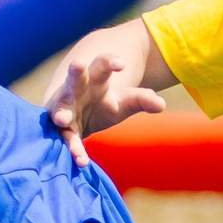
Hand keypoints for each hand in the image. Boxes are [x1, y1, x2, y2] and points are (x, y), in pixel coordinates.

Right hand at [45, 43, 166, 169]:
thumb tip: (161, 104)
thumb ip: (142, 99)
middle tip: (78, 64)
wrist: (79, 116)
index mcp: (95, 78)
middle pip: (75, 77)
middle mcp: (76, 89)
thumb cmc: (104, 103)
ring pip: (62, 108)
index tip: (121, 64)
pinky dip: (73, 147)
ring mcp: (64, 108)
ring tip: (62, 119)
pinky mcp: (61, 129)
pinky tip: (81, 160)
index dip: (109, 61)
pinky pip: (66, 137)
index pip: (102, 64)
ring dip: (61, 113)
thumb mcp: (126, 100)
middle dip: (76, 71)